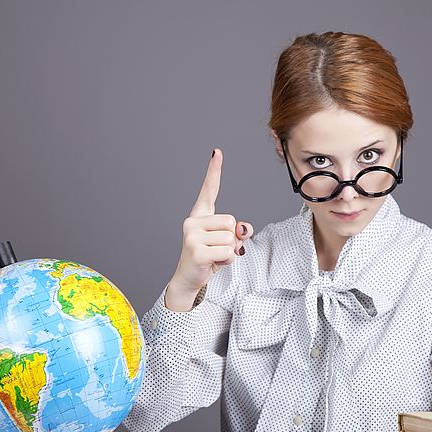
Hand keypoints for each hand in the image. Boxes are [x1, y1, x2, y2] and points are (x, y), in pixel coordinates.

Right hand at [172, 148, 253, 294]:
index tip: (217, 152)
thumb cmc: (208, 257)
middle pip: (231, 221)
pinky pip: (228, 252)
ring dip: (229, 252)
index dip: (214, 171)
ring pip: (231, 239)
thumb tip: (242, 229)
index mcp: (199, 215)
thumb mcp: (226, 242)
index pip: (209, 190)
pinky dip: (227, 261)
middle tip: (218, 249)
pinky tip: (213, 263)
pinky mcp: (196, 251)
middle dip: (232, 239)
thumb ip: (237, 231)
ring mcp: (192, 235)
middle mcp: (192, 221)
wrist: (189, 278)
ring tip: (214, 257)